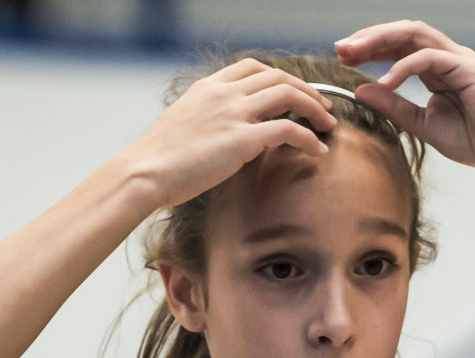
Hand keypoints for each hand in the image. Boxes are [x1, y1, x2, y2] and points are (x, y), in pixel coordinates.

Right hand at [125, 60, 336, 206]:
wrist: (147, 171)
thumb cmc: (161, 159)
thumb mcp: (186, 125)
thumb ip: (211, 120)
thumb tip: (231, 135)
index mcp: (209, 87)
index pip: (253, 68)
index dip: (281, 77)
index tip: (296, 92)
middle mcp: (224, 93)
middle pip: (277, 77)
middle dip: (307, 90)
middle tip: (323, 108)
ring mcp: (234, 113)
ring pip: (288, 95)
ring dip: (314, 108)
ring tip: (327, 125)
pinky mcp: (242, 140)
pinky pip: (288, 130)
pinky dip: (308, 138)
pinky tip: (317, 150)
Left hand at [335, 20, 474, 175]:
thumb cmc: (474, 142)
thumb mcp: (423, 125)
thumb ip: (394, 107)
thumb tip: (361, 91)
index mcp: (436, 69)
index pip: (397, 47)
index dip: (369, 49)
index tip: (343, 58)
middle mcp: (446, 57)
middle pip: (402, 34)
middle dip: (368, 38)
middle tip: (340, 48)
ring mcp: (458, 59)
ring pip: (413, 35)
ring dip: (380, 41)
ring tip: (355, 54)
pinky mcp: (467, 67)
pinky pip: (428, 58)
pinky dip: (403, 67)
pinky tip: (384, 81)